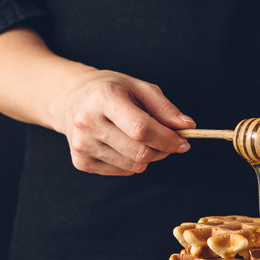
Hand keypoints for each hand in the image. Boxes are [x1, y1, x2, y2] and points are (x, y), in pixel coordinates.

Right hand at [56, 71, 195, 175]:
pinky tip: (122, 144)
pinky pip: (121, 172)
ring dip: (148, 157)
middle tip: (168, 141)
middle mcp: (87, 121)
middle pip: (139, 152)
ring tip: (141, 138)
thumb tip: (188, 126)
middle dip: (162, 150)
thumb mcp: (139, 87)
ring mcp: (81, 144)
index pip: (141, 128)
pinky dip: (131, 162)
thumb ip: (165, 108)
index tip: (184, 142)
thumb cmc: (111, 90)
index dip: (167, 139)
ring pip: (132, 166)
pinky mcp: (80, 161)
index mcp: (103, 97)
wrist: (71, 99)